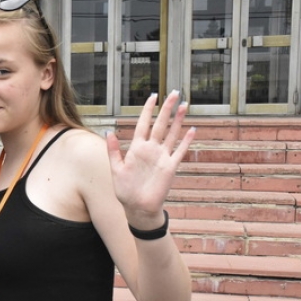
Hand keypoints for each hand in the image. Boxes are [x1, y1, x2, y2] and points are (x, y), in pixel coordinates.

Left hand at [106, 91, 194, 227]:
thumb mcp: (116, 169)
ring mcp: (162, 157)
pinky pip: (179, 151)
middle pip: (160, 125)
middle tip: (174, 93)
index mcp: (136, 148)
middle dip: (167, 109)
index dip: (148, 110)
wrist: (137, 208)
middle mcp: (151, 150)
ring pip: (171, 134)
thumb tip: (108, 132)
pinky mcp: (170, 167)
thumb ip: (113, 150)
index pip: (143, 124)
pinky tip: (192, 129)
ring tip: (185, 105)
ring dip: (178, 120)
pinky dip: (186, 141)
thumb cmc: (125, 190)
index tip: (153, 96)